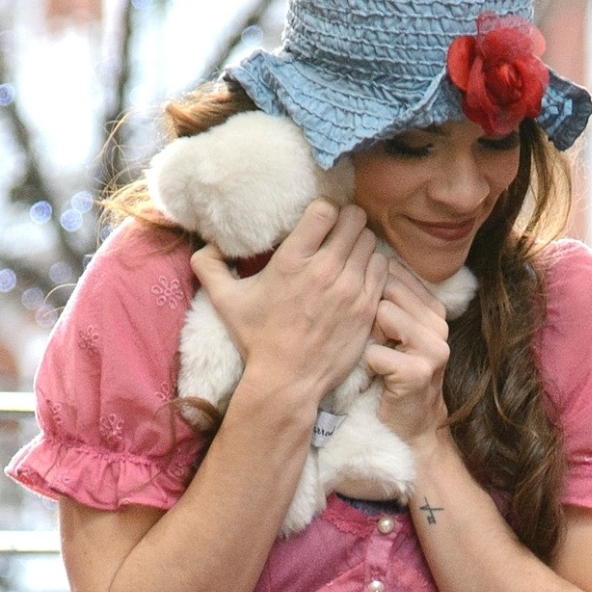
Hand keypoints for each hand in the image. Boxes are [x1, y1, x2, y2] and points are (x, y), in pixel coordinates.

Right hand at [189, 201, 386, 401]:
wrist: (287, 380)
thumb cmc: (257, 339)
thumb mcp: (225, 301)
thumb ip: (208, 266)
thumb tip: (209, 244)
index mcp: (292, 261)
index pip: (325, 210)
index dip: (324, 210)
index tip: (319, 220)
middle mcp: (325, 269)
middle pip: (354, 219)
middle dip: (346, 220)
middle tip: (338, 232)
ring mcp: (350, 288)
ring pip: (369, 241)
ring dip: (359, 242)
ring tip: (349, 253)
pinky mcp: (367, 306)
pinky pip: (382, 267)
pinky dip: (373, 265)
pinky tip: (360, 273)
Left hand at [364, 260, 453, 450]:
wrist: (412, 427)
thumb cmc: (391, 374)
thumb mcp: (394, 333)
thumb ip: (387, 299)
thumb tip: (359, 257)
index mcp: (435, 309)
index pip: (394, 271)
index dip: (372, 291)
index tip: (373, 320)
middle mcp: (440, 324)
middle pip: (386, 288)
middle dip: (369, 312)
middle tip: (376, 342)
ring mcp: (433, 348)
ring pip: (381, 313)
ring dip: (369, 337)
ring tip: (379, 358)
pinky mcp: (418, 372)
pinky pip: (374, 351)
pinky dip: (367, 364)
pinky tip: (378, 376)